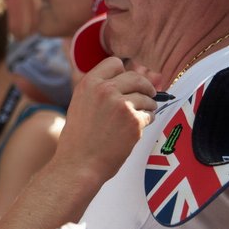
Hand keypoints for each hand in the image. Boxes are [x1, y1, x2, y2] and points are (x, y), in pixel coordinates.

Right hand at [56, 57, 156, 180]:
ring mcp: (121, 105)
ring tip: (137, 118)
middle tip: (149, 95)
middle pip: (136, 77)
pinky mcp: (134, 121)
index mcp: (89, 83)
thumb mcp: (80, 104)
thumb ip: (99, 90)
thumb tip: (127, 80)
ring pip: (147, 97)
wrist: (78, 165)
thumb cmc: (79, 139)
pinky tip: (134, 131)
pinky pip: (150, 114)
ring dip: (147, 106)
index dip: (123, 73)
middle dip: (145, 87)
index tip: (126, 84)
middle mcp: (105, 90)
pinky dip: (146, 122)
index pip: (114, 63)